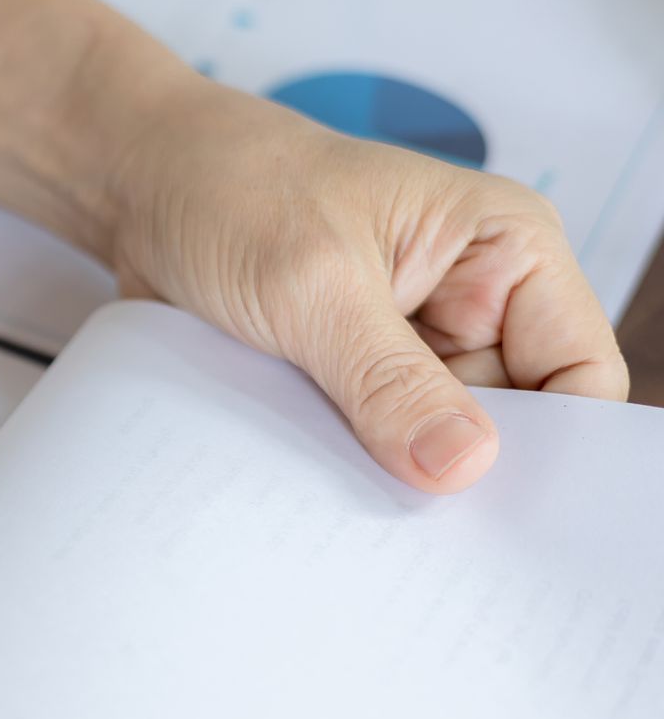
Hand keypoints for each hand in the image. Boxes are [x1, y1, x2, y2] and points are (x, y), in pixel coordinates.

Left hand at [107, 79, 627, 491]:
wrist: (137, 184)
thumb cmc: (231, 188)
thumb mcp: (312, 283)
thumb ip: (387, 379)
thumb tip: (465, 466)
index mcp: (507, 251)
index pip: (581, 375)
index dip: (554, 447)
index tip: (494, 511)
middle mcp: (475, 301)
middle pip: (512, 425)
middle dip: (462, 472)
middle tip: (415, 535)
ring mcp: (411, 345)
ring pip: (433, 445)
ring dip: (390, 475)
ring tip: (349, 510)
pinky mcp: (351, 376)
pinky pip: (368, 445)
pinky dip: (341, 467)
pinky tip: (308, 492)